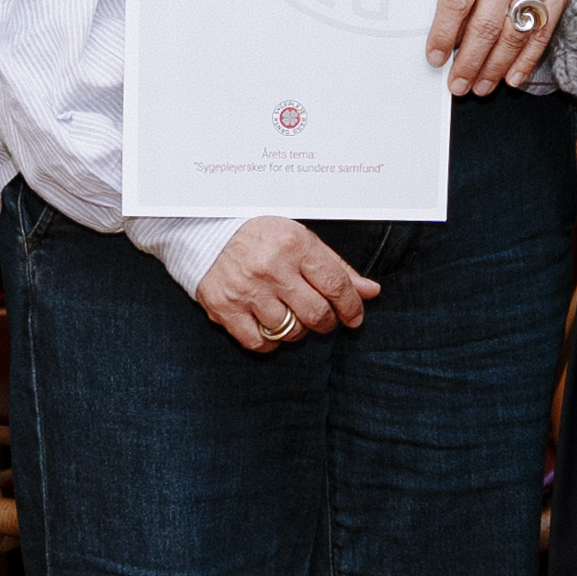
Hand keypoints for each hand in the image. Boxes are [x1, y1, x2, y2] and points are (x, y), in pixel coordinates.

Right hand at [189, 216, 380, 351]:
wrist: (206, 232)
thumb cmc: (262, 236)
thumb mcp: (302, 240)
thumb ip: (337, 268)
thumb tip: (370, 292)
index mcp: (294, 244)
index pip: (336, 285)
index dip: (352, 306)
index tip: (355, 317)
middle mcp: (271, 268)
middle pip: (316, 314)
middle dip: (326, 322)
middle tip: (322, 317)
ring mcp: (246, 290)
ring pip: (289, 331)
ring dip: (297, 330)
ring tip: (291, 315)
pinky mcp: (224, 308)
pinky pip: (259, 343)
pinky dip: (270, 342)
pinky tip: (269, 326)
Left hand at [424, 0, 576, 86]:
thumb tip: (444, 32)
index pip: (457, 1)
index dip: (443, 35)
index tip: (434, 58)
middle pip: (486, 25)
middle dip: (468, 62)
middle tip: (457, 84)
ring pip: (513, 35)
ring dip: (495, 67)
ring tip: (480, 86)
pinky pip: (541, 35)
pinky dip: (525, 60)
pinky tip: (511, 77)